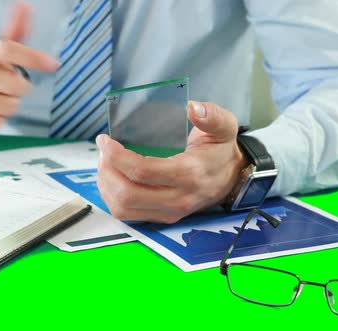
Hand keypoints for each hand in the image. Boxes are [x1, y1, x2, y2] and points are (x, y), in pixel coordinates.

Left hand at [96, 101, 248, 223]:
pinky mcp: (161, 217)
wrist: (233, 178)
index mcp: (189, 174)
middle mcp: (177, 198)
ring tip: (105, 163)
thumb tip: (192, 107)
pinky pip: (127, 214)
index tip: (105, 140)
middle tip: (103, 150)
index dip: (117, 156)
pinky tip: (112, 177)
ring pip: (123, 208)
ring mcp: (169, 211)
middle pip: (127, 194)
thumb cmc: (221, 151)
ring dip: (106, 185)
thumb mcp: (225, 127)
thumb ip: (212, 115)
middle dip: (107, 170)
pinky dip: (112, 196)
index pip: (143, 171)